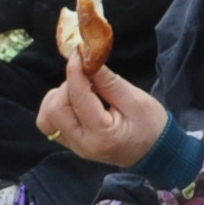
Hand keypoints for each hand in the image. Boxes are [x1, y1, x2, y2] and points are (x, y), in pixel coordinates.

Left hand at [39, 59, 170, 168]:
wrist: (155, 152)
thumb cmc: (151, 126)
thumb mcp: (136, 100)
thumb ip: (108, 81)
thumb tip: (87, 59)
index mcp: (101, 135)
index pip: (78, 98)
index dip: (75, 71)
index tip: (79, 52)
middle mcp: (82, 145)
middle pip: (55, 109)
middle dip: (67, 86)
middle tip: (88, 78)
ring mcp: (74, 146)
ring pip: (47, 117)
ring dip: (60, 97)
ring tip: (84, 91)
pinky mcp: (71, 143)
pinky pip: (51, 122)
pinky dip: (58, 106)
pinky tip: (78, 100)